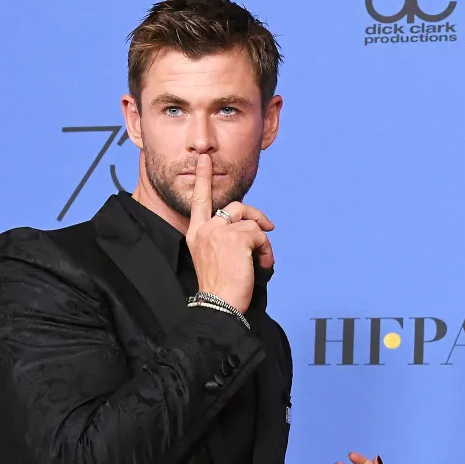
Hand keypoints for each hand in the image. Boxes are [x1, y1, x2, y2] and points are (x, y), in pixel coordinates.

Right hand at [185, 153, 274, 312]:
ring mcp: (219, 231)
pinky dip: (266, 250)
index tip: (204, 159)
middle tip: (268, 228)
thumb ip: (223, 238)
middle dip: (256, 216)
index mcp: (195, 233)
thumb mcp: (213, 257)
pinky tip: (262, 265)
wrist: (218, 304)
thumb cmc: (220, 288)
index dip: (203, 178)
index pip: (200, 201)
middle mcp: (205, 229)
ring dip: (263, 243)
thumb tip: (249, 228)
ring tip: (262, 260)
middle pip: (236, 207)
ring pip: (251, 223)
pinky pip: (260, 235)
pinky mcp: (236, 237)